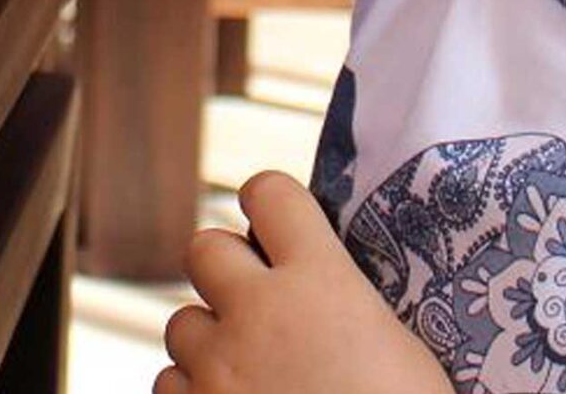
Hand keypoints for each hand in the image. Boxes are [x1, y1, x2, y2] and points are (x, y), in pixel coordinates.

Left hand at [157, 172, 454, 393]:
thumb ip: (341, 299)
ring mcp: (218, 366)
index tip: (277, 226)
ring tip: (252, 374)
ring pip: (179, 322)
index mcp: (319, 281)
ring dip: (208, 342)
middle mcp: (258, 311)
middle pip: (202, 245)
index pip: (269, 192)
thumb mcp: (395, 347)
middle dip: (225, 270)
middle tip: (255, 303)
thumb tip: (319, 282)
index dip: (269, 205)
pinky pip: (170, 384)